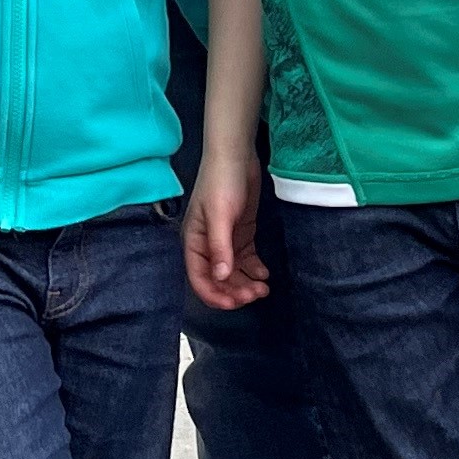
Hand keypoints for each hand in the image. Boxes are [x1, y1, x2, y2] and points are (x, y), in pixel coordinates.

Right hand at [186, 170, 267, 308]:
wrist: (236, 156)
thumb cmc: (222, 183)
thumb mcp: (220, 215)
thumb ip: (220, 247)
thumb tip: (220, 277)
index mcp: (194, 243)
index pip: (200, 279)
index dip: (215, 296)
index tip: (235, 303)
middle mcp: (207, 246)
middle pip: (218, 280)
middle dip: (235, 292)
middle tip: (255, 295)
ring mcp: (225, 241)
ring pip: (233, 274)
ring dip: (245, 284)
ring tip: (264, 288)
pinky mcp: (240, 235)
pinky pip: (245, 261)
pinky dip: (253, 270)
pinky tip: (264, 274)